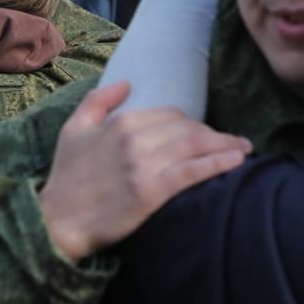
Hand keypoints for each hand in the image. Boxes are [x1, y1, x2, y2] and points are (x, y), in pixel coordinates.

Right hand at [39, 81, 251, 260]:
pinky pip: (193, 171)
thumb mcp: (73, 129)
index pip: (170, 114)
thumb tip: (126, 83)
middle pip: (188, 128)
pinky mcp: (152, 192)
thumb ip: (98, 100)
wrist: (59, 220)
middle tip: (227, 143)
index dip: (190, 122)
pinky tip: (237, 160)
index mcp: (119, 123)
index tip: (202, 133)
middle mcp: (134, 139)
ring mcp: (144, 166)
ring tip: (244, 148)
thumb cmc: (66, 176)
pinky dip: (219, 163)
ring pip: (196, 146)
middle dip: (212, 134)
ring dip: (225, 145)